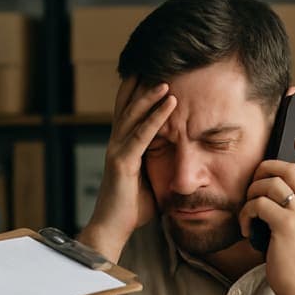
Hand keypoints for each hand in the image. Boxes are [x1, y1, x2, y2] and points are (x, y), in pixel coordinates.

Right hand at [88, 76, 177, 258]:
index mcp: (122, 148)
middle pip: (128, 107)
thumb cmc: (132, 209)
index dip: (137, 95)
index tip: (149, 75)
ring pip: (134, 115)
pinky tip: (169, 102)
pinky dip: (157, 116)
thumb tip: (181, 167)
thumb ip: (160, 169)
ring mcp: (117, 151)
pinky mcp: (122, 162)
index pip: (130, 114)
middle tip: (153, 64)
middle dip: (140, 86)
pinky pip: (143, 134)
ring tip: (167, 78)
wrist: (112, 229)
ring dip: (151, 95)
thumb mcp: (152, 183)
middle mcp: (117, 145)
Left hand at [238, 136, 294, 294]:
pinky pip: (258, 204)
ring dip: (251, 194)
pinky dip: (246, 214)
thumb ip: (294, 209)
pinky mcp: (286, 225)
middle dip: (266, 167)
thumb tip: (270, 188)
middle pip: (290, 169)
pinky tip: (247, 229)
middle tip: (254, 180)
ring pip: (271, 183)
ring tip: (248, 211)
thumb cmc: (293, 260)